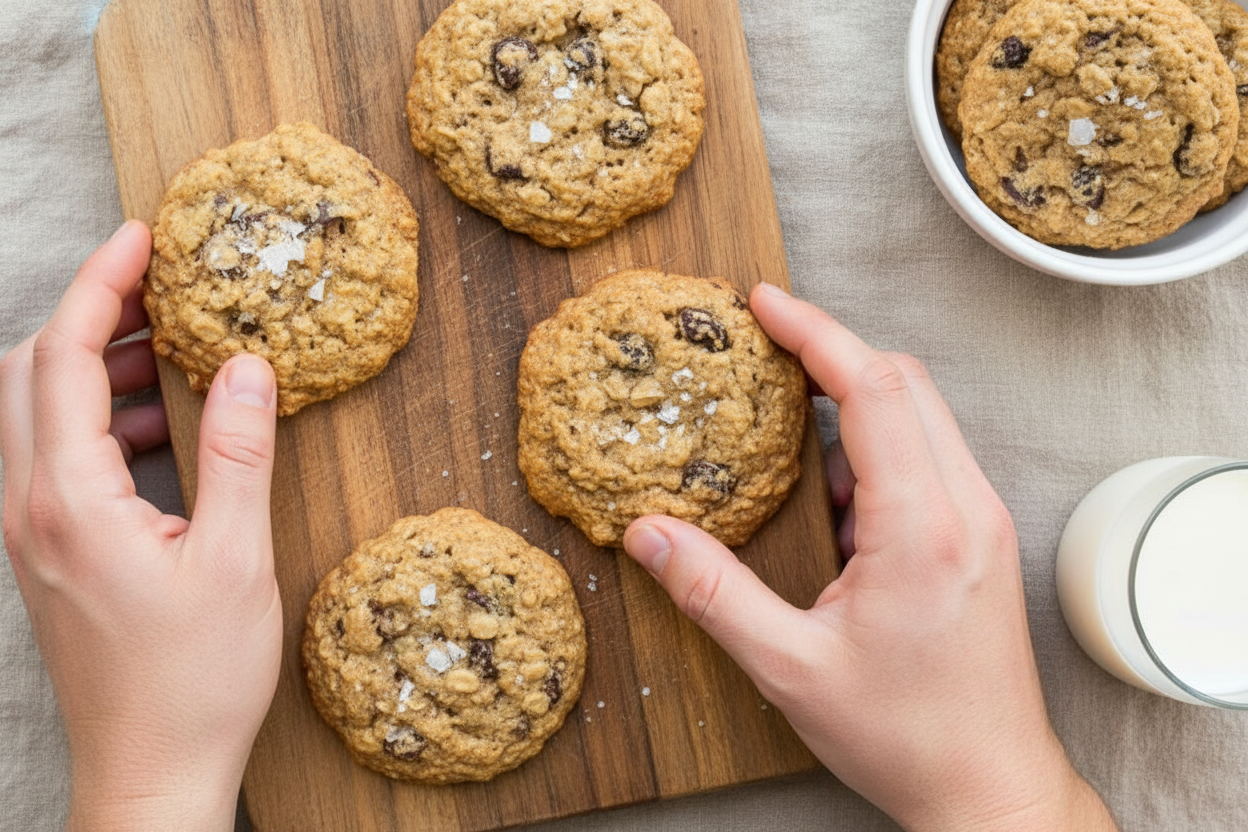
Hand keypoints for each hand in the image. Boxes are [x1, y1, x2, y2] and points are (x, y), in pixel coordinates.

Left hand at [0, 221, 281, 831]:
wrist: (150, 774)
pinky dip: (99, 420)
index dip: (98, 286)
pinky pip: (56, 459)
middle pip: (26, 375)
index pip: (59, 359)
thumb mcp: (235, 562)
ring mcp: (33, 535)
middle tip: (155, 287)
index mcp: (68, 503)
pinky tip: (161, 430)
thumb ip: (236, 455)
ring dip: (91, 369)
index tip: (140, 239)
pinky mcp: (52, 555)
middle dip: (85, 315)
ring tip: (168, 351)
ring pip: (36, 416)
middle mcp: (30, 510)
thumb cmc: (192, 684)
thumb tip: (246, 368)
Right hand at [622, 283, 1116, 831]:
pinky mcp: (979, 538)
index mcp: (921, 529)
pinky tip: (837, 505)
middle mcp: (965, 509)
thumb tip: (649, 537)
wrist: (990, 787)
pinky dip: (879, 453)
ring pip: (922, 416)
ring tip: (794, 442)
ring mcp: (980, 521)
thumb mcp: (791, 669)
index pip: (874, 389)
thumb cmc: (905, 736)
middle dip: (834, 352)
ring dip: (858, 407)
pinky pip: (929, 459)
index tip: (766, 303)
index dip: (816, 333)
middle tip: (768, 346)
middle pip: (904, 382)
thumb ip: (715, 595)